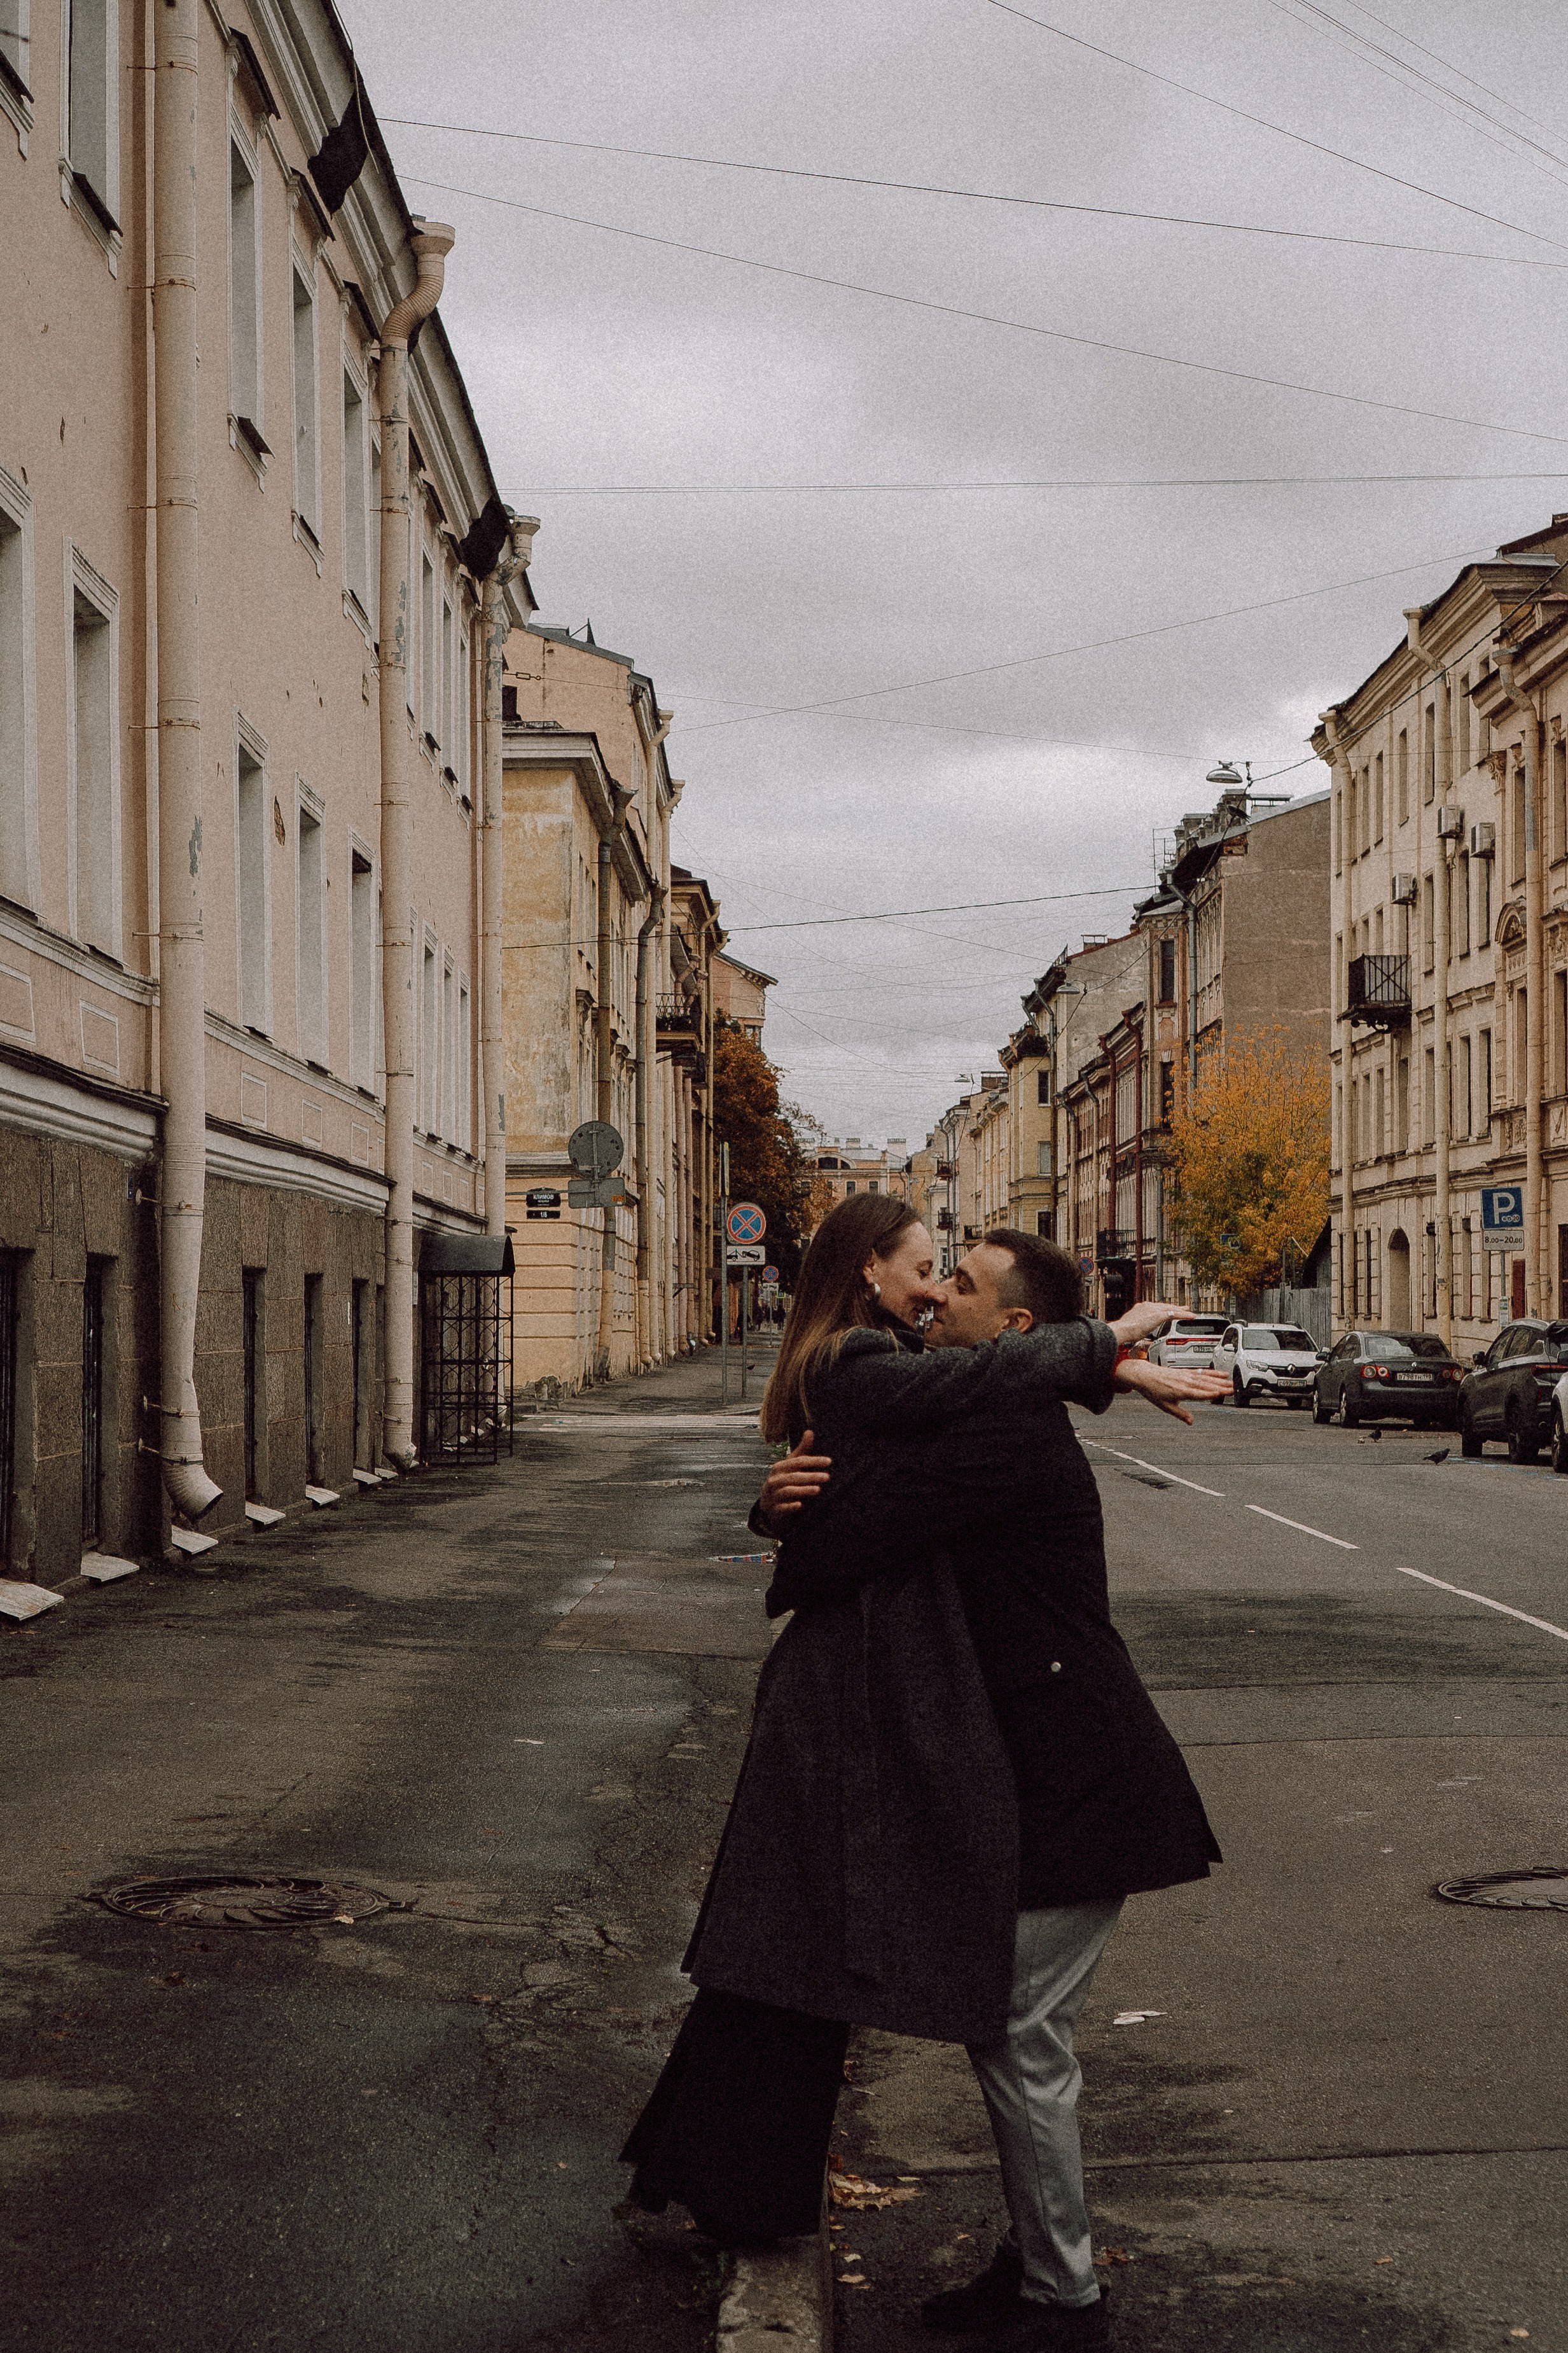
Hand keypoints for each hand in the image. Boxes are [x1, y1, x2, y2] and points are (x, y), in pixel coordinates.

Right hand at [756, 1430, 832, 1527]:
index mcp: (780, 1467)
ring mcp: (773, 1494)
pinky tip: (801, 1505)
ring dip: (803, 1490)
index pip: (798, 1461)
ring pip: (788, 1491)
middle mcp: (775, 1480)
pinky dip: (790, 1506)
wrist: (768, 1503)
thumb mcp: (791, 1465)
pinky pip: (781, 1507)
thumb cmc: (784, 1480)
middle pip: (794, 1476)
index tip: (829, 1461)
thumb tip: (810, 1432)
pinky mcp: (774, 1509)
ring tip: (818, 1490)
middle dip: (811, 1476)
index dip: (814, 1460)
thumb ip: (802, 1450)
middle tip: (827, 1477)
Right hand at [1108, 1299, 1182, 1347]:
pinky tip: (1190, 1316)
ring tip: (1189, 1312)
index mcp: (1141, 1308)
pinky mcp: (1159, 1315)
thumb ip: (1136, 1329)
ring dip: (1181, 1310)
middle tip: (1183, 1308)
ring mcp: (1153, 1309)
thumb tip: (1136, 1335)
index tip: (1167, 1311)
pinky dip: (1184, 1315)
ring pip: (1171, 1308)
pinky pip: (1175, 1314)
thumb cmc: (1123, 1332)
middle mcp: (1148, 1306)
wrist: (1122, 1330)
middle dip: (1174, 1307)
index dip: (1163, 1309)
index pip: (1156, 1307)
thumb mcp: (1131, 1328)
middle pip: (1165, 1306)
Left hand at [1113, 1358, 1229, 1423]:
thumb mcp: (1165, 1406)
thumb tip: (1190, 1422)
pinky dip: (1213, 1373)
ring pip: (1206, 1378)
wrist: (1145, 1375)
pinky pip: (1202, 1372)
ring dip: (1219, 1381)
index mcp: (1180, 1391)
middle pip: (1206, 1385)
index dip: (1210, 1394)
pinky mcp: (1186, 1371)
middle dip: (1220, 1387)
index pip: (1199, 1393)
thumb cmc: (1153, 1390)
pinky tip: (1221, 1374)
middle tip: (1233, 1390)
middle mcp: (1185, 1382)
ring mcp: (1186, 1376)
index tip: (1221, 1395)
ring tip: (1231, 1384)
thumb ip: (1180, 1414)